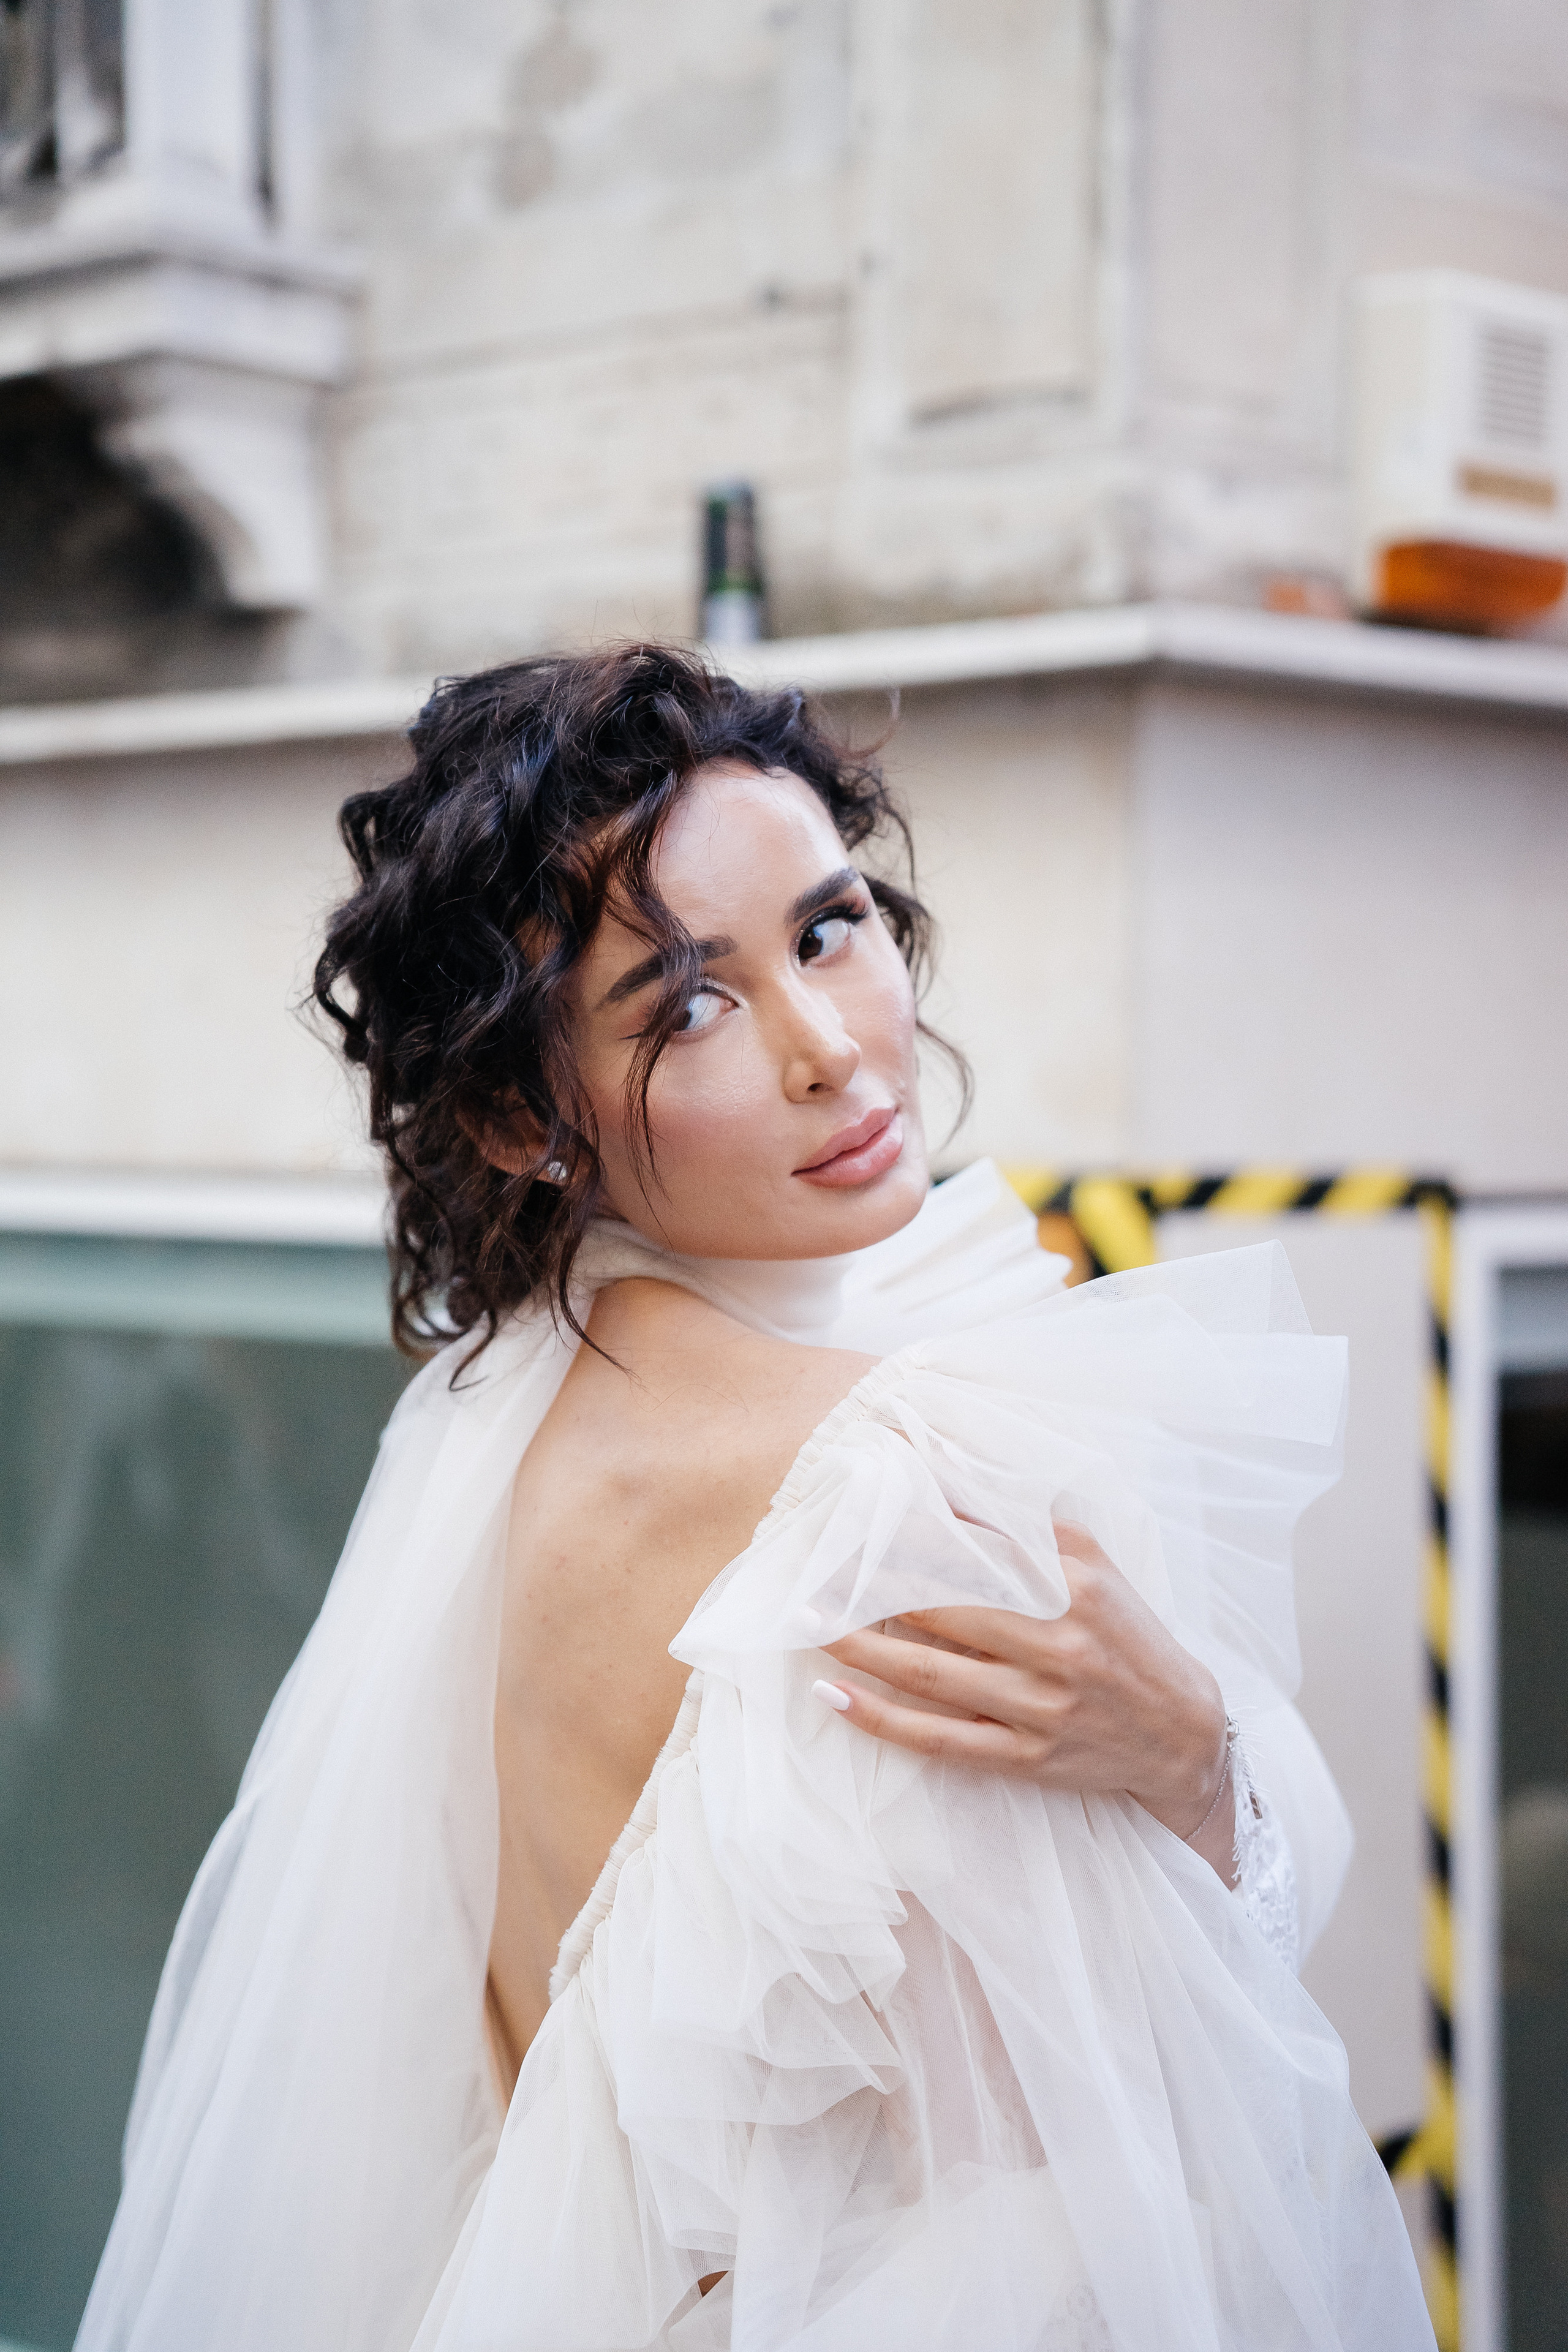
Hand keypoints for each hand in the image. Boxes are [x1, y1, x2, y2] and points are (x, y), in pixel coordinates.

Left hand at [818, 1523, 1235, 1879]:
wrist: (1181, 1733)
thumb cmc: (1128, 1635)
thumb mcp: (1095, 1566)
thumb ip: (1029, 1526)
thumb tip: (950, 1485)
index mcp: (1075, 1586)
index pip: (976, 1549)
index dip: (911, 1530)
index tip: (860, 1509)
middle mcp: (1058, 1644)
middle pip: (943, 1608)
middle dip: (872, 1588)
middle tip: (816, 1569)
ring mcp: (1040, 1707)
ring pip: (930, 1674)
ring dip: (861, 1649)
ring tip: (810, 1624)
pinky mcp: (1025, 1759)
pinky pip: (938, 1739)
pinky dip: (881, 1719)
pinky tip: (834, 1696)